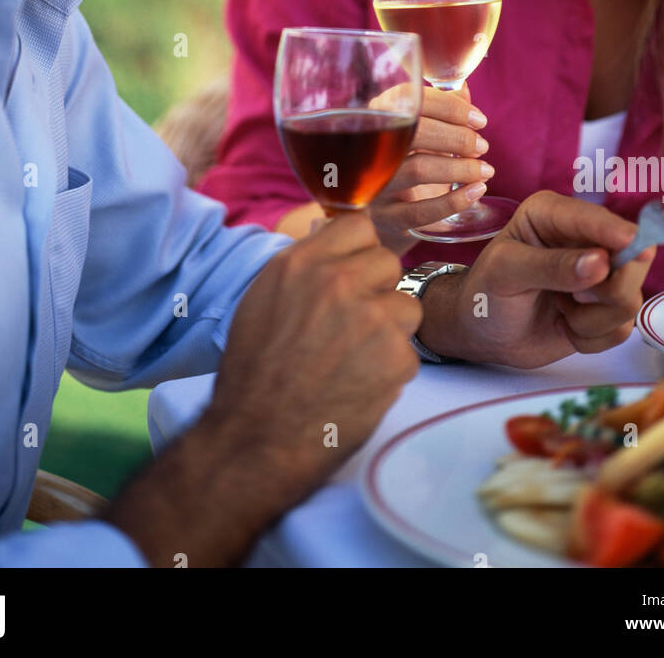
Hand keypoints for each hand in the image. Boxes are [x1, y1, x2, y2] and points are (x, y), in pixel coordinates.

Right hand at [208, 211, 421, 488]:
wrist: (256, 437)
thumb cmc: (255, 372)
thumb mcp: (265, 299)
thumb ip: (306, 269)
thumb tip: (338, 252)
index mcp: (302, 263)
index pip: (359, 227)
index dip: (359, 253)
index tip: (354, 275)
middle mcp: (338, 282)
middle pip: (388, 263)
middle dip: (378, 291)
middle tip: (354, 325)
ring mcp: (371, 318)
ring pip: (407, 306)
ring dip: (390, 331)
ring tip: (356, 359)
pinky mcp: (395, 357)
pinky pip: (408, 351)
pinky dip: (391, 371)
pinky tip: (359, 386)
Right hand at [366, 83, 493, 253]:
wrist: (386, 209)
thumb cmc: (409, 158)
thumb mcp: (421, 132)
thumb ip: (440, 110)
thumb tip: (464, 90)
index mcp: (378, 115)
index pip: (409, 98)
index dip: (449, 106)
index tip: (479, 120)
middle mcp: (369, 145)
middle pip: (414, 132)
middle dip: (457, 138)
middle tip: (482, 146)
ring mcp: (374, 183)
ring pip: (418, 169)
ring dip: (460, 168)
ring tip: (484, 170)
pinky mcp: (384, 216)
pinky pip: (419, 211)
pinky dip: (453, 200)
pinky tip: (476, 191)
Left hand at [420, 190, 654, 367]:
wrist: (482, 334)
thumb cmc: (485, 292)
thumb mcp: (506, 272)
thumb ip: (550, 265)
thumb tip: (600, 262)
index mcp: (554, 214)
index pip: (598, 219)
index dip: (617, 232)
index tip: (632, 245)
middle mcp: (584, 240)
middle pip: (631, 259)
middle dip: (607, 288)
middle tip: (573, 297)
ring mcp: (599, 276)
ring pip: (628, 298)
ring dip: (591, 318)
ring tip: (560, 310)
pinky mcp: (605, 310)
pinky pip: (620, 328)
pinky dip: (591, 336)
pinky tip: (566, 327)